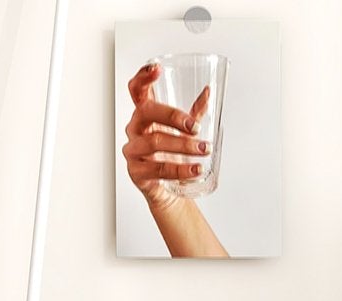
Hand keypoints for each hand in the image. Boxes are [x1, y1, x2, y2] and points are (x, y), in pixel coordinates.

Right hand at [124, 63, 211, 205]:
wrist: (169, 191)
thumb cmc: (171, 157)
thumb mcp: (182, 132)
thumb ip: (193, 113)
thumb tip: (208, 92)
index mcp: (144, 115)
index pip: (137, 90)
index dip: (143, 77)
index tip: (157, 68)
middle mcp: (135, 129)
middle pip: (146, 112)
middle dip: (172, 116)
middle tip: (195, 126)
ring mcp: (133, 150)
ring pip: (154, 141)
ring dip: (183, 145)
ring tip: (204, 150)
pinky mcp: (137, 172)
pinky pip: (159, 169)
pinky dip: (181, 169)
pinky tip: (196, 170)